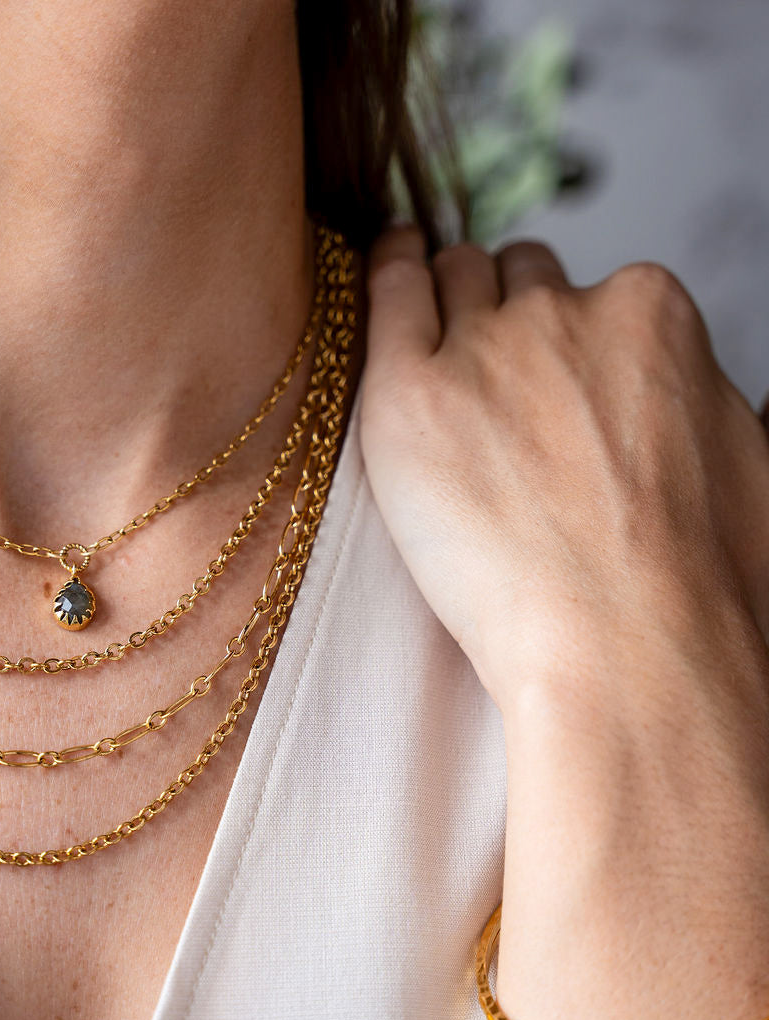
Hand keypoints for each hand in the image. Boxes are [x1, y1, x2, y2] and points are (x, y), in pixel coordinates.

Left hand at [359, 230, 768, 707]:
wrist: (627, 649)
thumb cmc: (691, 583)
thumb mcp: (737, 454)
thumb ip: (692, 397)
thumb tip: (683, 398)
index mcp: (651, 314)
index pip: (587, 290)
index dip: (563, 335)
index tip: (545, 372)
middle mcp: (564, 312)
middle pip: (514, 278)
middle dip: (501, 313)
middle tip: (486, 373)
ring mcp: (484, 347)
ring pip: (453, 282)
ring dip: (443, 299)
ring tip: (421, 319)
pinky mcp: (411, 392)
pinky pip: (389, 296)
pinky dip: (386, 276)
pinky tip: (384, 272)